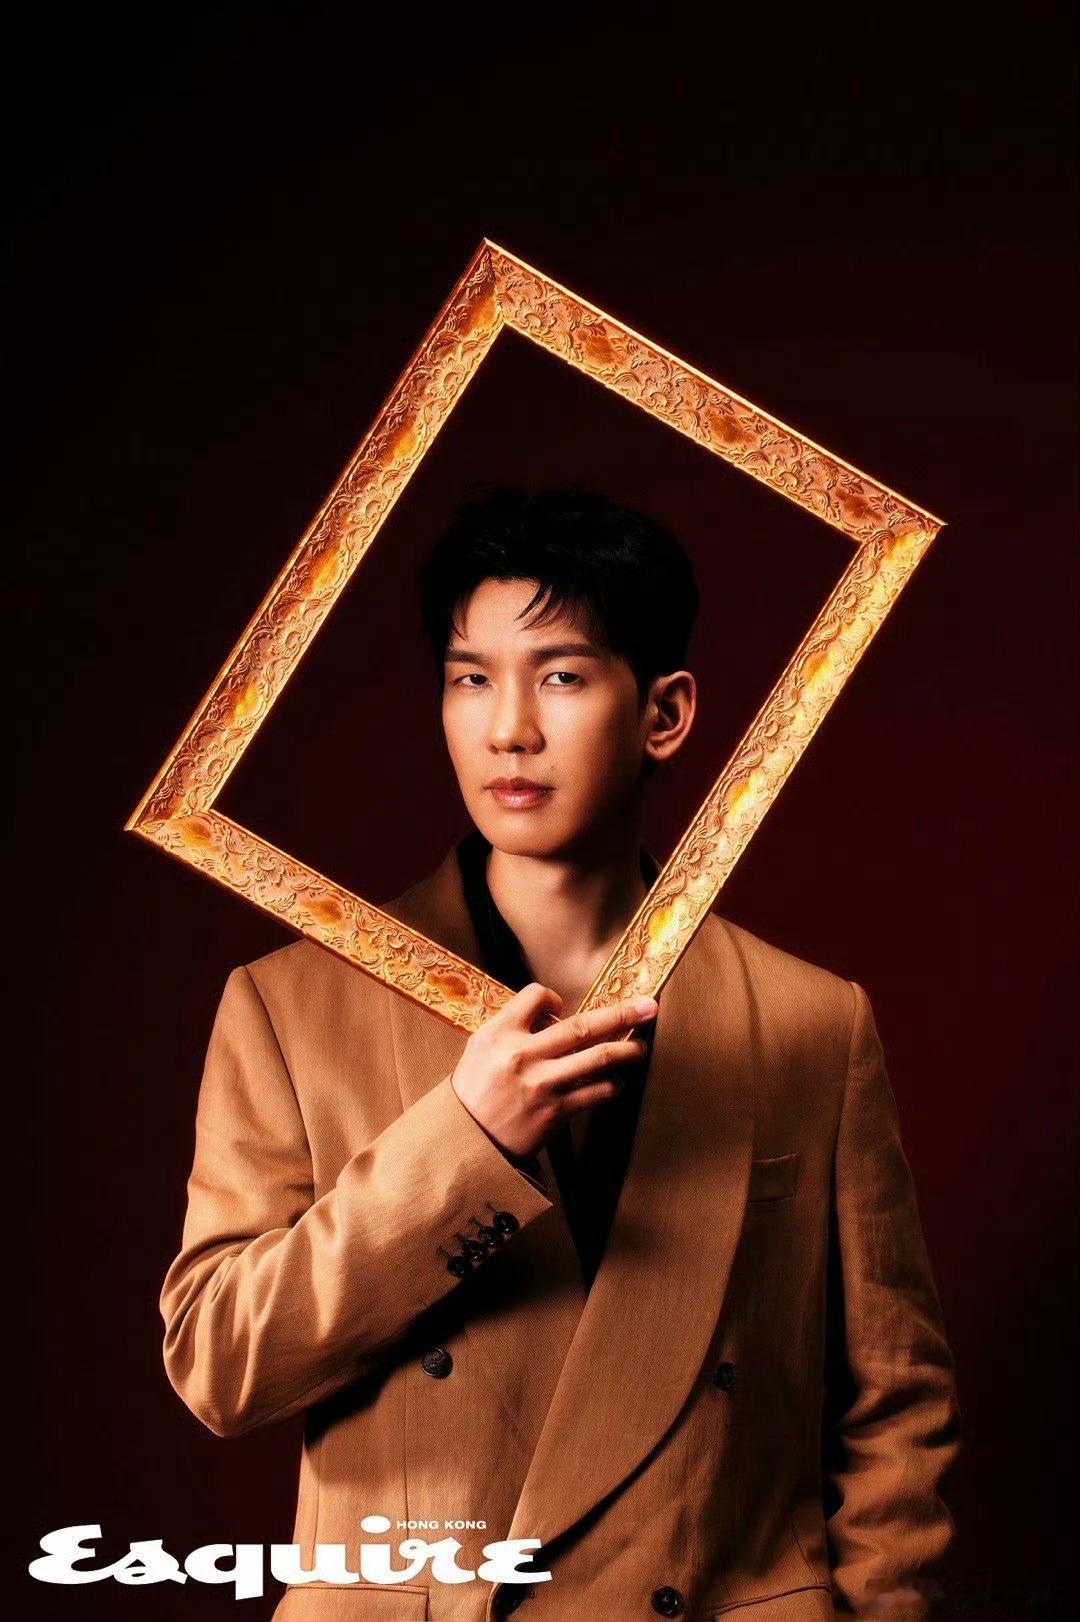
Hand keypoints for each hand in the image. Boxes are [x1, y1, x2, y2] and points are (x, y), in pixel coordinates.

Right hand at [450, 982, 658, 1157]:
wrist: (468, 1141)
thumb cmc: (476, 1089)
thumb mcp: (480, 1046)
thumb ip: (513, 1026)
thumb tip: (556, 1015)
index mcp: (500, 1034)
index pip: (536, 996)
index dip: (553, 997)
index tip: (561, 1006)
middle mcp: (523, 1056)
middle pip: (582, 1026)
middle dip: (621, 1013)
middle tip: (648, 1006)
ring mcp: (542, 1085)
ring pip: (598, 1059)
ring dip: (627, 1050)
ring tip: (640, 1047)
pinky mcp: (556, 1113)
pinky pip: (595, 1093)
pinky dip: (612, 1084)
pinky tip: (615, 1081)